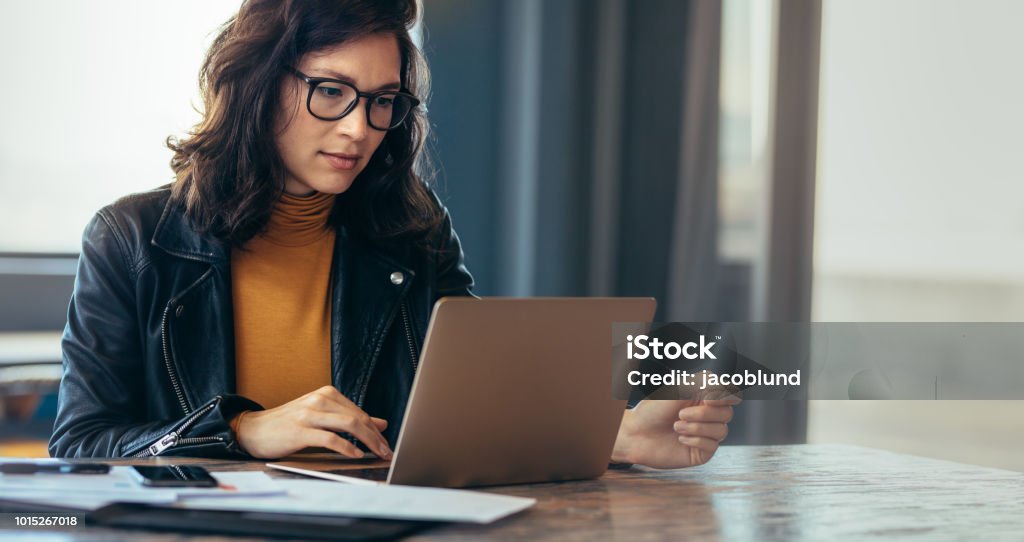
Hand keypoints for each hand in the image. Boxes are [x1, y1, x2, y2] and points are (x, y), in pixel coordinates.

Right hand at [234, 386, 391, 459]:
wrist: (253, 429)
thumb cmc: (288, 424)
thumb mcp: (321, 416)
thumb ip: (349, 418)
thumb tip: (381, 423)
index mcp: (327, 394)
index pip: (360, 412)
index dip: (376, 430)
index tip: (386, 444)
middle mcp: (320, 399)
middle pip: (358, 418)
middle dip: (376, 437)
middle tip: (387, 452)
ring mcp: (309, 414)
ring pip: (349, 425)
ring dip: (368, 441)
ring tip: (377, 454)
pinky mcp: (300, 430)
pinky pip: (330, 438)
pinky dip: (346, 447)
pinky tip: (355, 455)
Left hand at [611, 390, 739, 468]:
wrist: (636, 433)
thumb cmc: (654, 410)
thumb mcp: (678, 389)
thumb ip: (704, 383)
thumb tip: (726, 386)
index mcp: (704, 397)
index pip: (730, 396)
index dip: (725, 397)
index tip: (708, 399)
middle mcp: (708, 416)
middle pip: (727, 414)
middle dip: (703, 414)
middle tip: (680, 414)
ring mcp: (706, 434)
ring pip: (721, 431)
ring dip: (696, 428)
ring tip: (676, 427)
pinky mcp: (702, 452)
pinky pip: (712, 446)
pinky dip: (695, 440)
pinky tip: (680, 438)